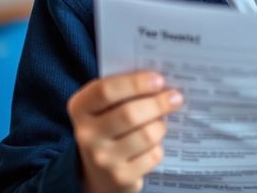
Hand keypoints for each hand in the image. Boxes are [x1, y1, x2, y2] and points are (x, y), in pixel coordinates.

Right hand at [67, 71, 182, 192]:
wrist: (99, 170)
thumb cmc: (111, 122)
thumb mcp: (109, 103)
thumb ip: (128, 88)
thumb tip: (163, 82)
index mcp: (80, 107)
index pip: (105, 91)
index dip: (135, 83)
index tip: (159, 79)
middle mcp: (86, 134)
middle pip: (129, 114)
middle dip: (158, 103)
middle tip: (176, 97)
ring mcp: (102, 159)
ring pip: (146, 135)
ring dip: (161, 125)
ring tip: (161, 121)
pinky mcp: (120, 178)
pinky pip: (152, 155)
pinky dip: (159, 147)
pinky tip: (153, 144)